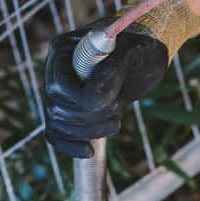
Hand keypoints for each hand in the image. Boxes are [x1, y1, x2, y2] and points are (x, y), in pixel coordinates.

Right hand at [43, 21, 167, 158]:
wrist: (143, 57)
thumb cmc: (139, 48)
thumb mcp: (131, 54)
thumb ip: (111, 71)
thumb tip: (93, 99)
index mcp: (64, 49)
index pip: (59, 85)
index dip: (83, 101)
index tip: (113, 103)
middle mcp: (56, 70)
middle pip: (57, 108)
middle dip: (91, 117)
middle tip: (118, 109)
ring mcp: (59, 92)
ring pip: (59, 124)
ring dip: (89, 131)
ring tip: (116, 122)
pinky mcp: (68, 111)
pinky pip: (56, 134)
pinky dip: (70, 147)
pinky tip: (88, 152)